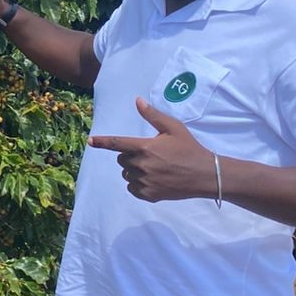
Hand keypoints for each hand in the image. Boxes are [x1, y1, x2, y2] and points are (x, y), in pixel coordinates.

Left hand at [87, 98, 215, 202]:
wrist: (205, 175)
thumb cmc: (189, 148)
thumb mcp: (173, 128)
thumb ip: (153, 116)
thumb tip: (137, 101)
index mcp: (144, 147)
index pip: (117, 144)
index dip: (102, 142)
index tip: (90, 141)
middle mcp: (141, 165)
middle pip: (122, 159)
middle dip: (130, 155)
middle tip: (149, 154)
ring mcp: (144, 182)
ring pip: (126, 174)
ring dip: (133, 170)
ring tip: (154, 167)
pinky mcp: (148, 195)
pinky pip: (132, 188)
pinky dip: (137, 184)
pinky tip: (153, 179)